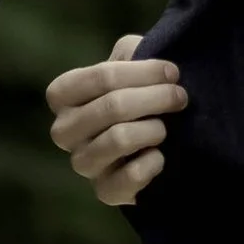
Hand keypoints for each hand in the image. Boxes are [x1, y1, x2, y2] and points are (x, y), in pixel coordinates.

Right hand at [46, 32, 187, 208]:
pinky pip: (127, 178)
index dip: (143, 73)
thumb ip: (132, 52)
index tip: (173, 73)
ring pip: (118, 139)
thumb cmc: (141, 92)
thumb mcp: (133, 62)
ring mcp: (82, 163)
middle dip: (156, 98)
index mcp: (63, 96)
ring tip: (166, 128)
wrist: (159, 139)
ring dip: (153, 129)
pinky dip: (151, 165)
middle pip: (111, 106)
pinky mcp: (104, 192)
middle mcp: (64, 131)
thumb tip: (142, 56)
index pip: (99, 77)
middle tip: (180, 97)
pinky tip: (160, 157)